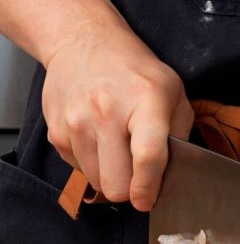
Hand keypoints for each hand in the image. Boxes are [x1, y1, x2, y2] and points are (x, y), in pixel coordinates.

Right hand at [41, 23, 192, 210]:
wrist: (83, 42)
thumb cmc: (135, 72)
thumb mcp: (174, 94)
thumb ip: (180, 135)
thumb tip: (176, 176)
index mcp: (145, 102)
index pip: (147, 157)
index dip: (148, 188)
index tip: (147, 202)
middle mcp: (106, 111)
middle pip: (115, 183)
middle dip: (129, 189)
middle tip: (137, 177)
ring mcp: (76, 121)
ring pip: (96, 181)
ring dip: (110, 176)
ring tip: (118, 151)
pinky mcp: (56, 129)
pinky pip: (78, 168)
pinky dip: (91, 164)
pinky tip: (99, 141)